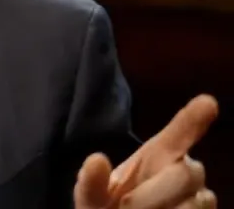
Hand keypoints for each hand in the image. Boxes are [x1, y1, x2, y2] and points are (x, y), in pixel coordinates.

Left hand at [74, 94, 218, 208]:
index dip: (193, 119)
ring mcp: (198, 197)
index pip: (180, 134)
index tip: (207, 102)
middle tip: (126, 206)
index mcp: (157, 155)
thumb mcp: (93, 196)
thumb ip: (92, 181)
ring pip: (196, 202)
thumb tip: (96, 160)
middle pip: (186, 173)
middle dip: (154, 193)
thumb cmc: (107, 208)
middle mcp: (183, 172)